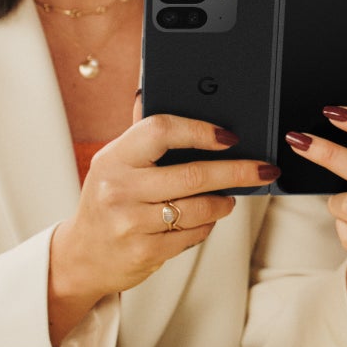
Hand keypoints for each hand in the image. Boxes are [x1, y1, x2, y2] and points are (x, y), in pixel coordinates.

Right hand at [46, 108, 278, 345]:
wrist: (83, 256)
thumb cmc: (107, 201)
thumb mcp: (114, 163)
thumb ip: (139, 132)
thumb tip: (150, 90)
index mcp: (113, 157)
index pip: (161, 130)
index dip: (201, 130)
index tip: (230, 136)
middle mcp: (119, 188)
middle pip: (193, 174)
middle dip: (237, 171)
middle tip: (263, 170)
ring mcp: (130, 223)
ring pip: (198, 208)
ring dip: (223, 202)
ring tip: (227, 198)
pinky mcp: (144, 252)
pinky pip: (192, 235)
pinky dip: (206, 226)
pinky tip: (203, 220)